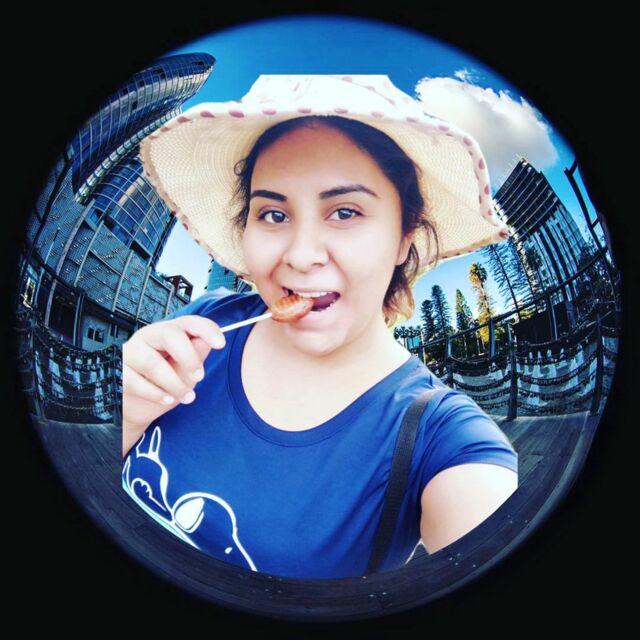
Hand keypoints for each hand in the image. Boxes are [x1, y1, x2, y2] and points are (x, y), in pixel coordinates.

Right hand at [122, 315, 225, 456]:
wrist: (137, 406)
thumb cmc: (165, 383)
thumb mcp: (186, 370)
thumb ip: (196, 355)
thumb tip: (208, 342)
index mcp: (169, 332)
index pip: (189, 322)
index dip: (206, 329)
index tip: (221, 343)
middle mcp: (149, 337)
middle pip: (169, 335)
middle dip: (188, 357)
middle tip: (199, 377)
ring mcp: (130, 353)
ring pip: (153, 363)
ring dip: (174, 383)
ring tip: (187, 397)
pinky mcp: (118, 373)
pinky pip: (136, 382)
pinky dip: (155, 393)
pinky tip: (167, 400)